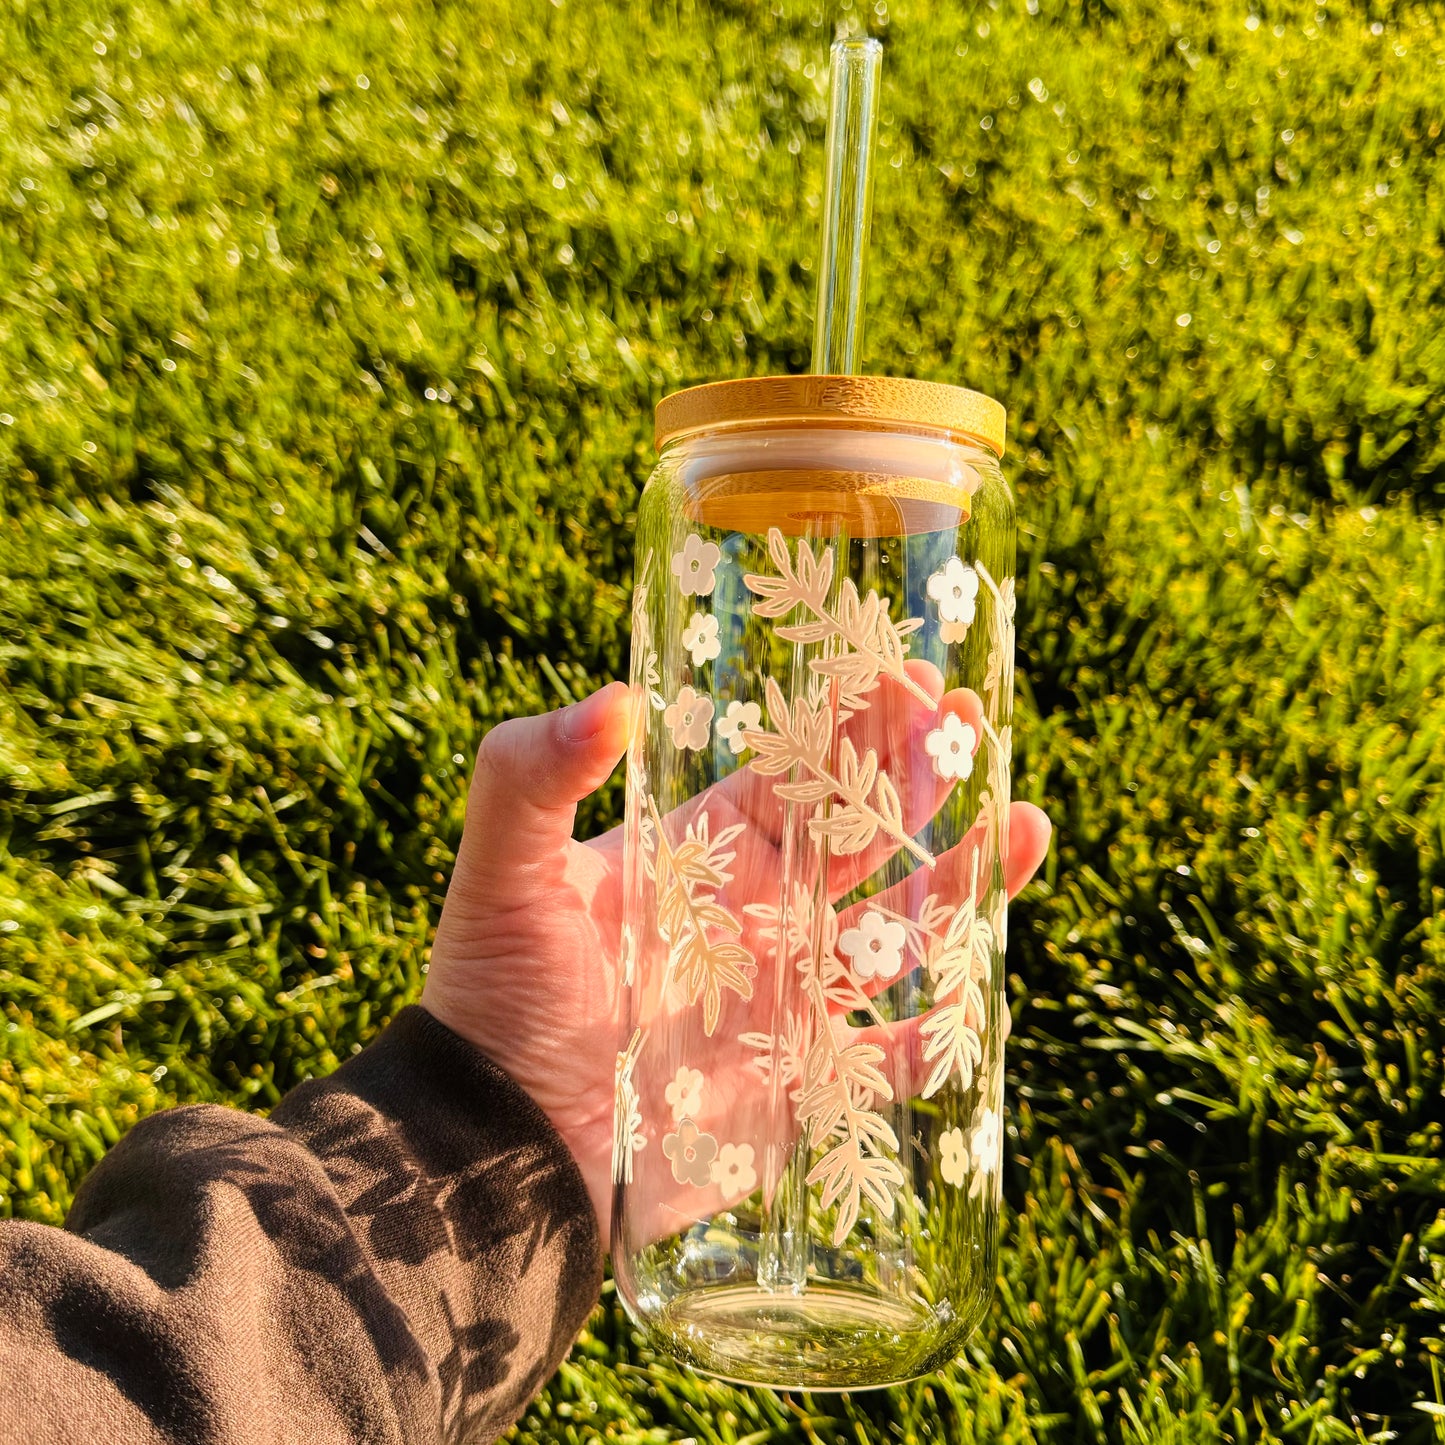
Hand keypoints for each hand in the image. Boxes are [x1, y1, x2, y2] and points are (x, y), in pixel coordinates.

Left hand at [422, 679, 1050, 1236]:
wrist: (500, 1152)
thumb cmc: (494, 1005)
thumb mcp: (503, 878)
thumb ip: (530, 776)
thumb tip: (616, 697)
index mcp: (704, 856)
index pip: (794, 774)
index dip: (849, 723)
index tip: (905, 671)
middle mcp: (758, 916)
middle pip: (860, 837)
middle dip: (917, 778)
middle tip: (972, 721)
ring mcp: (789, 999)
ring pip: (899, 931)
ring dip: (960, 879)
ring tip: (1023, 822)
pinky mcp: (805, 1082)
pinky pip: (894, 1054)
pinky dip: (943, 1027)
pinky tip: (989, 977)